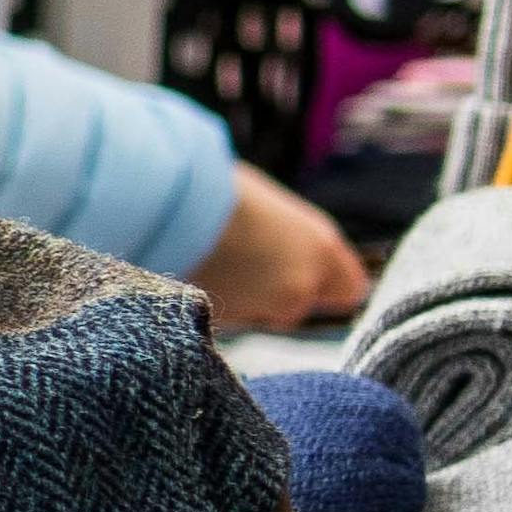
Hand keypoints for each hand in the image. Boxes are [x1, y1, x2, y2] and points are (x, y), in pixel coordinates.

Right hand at [190, 165, 370, 335]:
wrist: (161, 205)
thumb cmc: (214, 188)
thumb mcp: (268, 205)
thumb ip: (288, 234)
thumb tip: (280, 242)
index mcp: (321, 246)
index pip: (350, 288)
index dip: (327, 281)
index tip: (303, 268)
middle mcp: (302, 285)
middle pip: (300, 304)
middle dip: (280, 292)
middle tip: (248, 264)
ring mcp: (263, 309)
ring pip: (262, 312)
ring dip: (245, 297)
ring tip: (214, 261)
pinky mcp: (225, 323)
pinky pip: (228, 316)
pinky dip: (216, 302)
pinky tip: (197, 273)